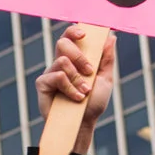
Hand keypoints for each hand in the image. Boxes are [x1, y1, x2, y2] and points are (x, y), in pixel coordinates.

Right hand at [38, 23, 116, 150]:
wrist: (83, 124)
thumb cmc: (93, 103)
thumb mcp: (106, 79)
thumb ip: (107, 59)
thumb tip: (112, 37)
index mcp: (74, 59)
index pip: (70, 37)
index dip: (74, 30)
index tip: (84, 34)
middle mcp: (60, 63)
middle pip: (63, 43)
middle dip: (79, 56)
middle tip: (89, 71)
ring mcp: (50, 73)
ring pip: (62, 60)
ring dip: (78, 78)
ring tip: (84, 92)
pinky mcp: (42, 84)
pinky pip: (57, 76)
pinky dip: (70, 87)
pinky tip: (75, 98)